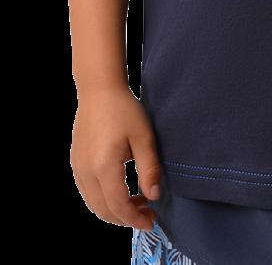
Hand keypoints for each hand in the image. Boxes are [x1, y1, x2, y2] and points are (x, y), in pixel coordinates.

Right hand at [70, 86, 161, 229]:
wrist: (99, 91)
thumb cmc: (124, 110)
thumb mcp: (144, 137)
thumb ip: (150, 169)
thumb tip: (154, 197)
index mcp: (104, 167)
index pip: (118, 206)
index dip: (135, 219)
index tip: (152, 221)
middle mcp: (86, 172)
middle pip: (104, 211)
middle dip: (126, 218)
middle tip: (148, 213)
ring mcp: (78, 168)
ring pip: (94, 204)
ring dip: (115, 210)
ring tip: (138, 201)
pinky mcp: (76, 163)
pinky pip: (88, 192)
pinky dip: (104, 199)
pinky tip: (121, 189)